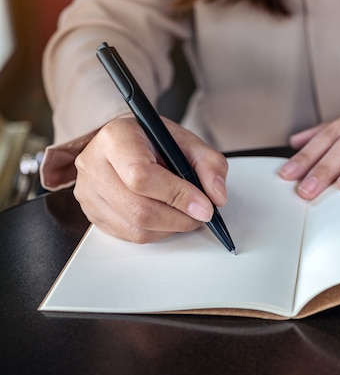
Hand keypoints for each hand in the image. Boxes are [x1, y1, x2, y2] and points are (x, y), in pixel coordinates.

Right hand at [73, 116, 228, 242]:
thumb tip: (217, 196)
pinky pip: (130, 236)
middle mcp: (94, 165)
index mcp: (115, 138)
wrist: (125, 143)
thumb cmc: (152, 140)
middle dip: (179, 218)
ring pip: (136, 228)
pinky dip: (157, 232)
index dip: (177, 195)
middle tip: (201, 215)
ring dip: (171, 228)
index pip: (141, 176)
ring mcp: (88, 192)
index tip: (204, 205)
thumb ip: (209, 164)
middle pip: (139, 209)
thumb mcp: (185, 141)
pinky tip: (167, 217)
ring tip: (186, 215)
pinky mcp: (93, 213)